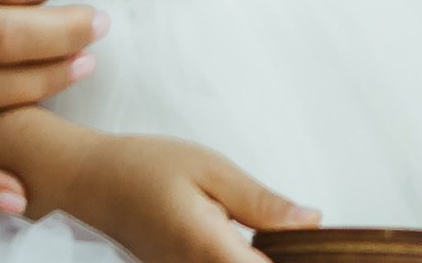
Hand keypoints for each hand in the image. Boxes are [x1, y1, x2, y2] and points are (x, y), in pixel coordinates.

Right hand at [48, 129, 315, 262]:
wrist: (89, 184)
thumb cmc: (147, 168)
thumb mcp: (212, 169)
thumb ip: (262, 203)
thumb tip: (312, 222)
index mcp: (208, 251)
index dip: (300, 262)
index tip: (332, 250)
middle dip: (285, 257)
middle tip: (317, 242)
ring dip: (263, 258)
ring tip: (292, 240)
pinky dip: (242, 259)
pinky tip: (260, 245)